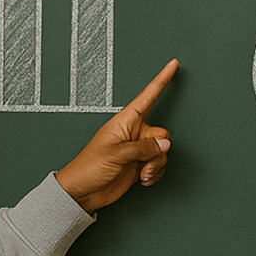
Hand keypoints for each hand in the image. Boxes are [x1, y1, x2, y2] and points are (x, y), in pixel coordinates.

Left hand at [55, 59, 177, 211]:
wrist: (83, 191)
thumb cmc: (90, 167)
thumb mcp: (116, 153)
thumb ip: (144, 148)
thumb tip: (165, 145)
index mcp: (125, 121)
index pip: (148, 96)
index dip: (162, 80)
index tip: (173, 65)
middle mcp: (134, 133)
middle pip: (162, 134)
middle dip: (158, 150)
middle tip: (144, 162)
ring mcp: (137, 150)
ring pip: (162, 152)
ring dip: (156, 165)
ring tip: (141, 173)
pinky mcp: (139, 165)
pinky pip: (159, 165)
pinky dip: (155, 174)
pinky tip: (143, 179)